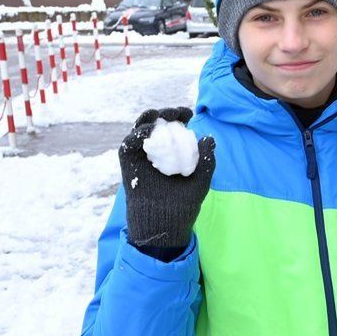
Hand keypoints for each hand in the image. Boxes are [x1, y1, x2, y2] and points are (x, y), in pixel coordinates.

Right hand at [119, 107, 215, 249]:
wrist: (165, 223)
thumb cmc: (184, 203)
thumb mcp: (201, 181)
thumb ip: (207, 161)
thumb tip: (209, 138)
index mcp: (173, 151)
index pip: (174, 127)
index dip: (179, 116)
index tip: (189, 112)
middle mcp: (156, 151)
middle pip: (156, 124)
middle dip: (165, 113)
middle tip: (176, 112)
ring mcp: (141, 156)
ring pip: (140, 129)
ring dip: (149, 119)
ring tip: (160, 117)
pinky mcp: (128, 164)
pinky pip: (128, 144)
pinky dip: (137, 135)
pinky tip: (148, 131)